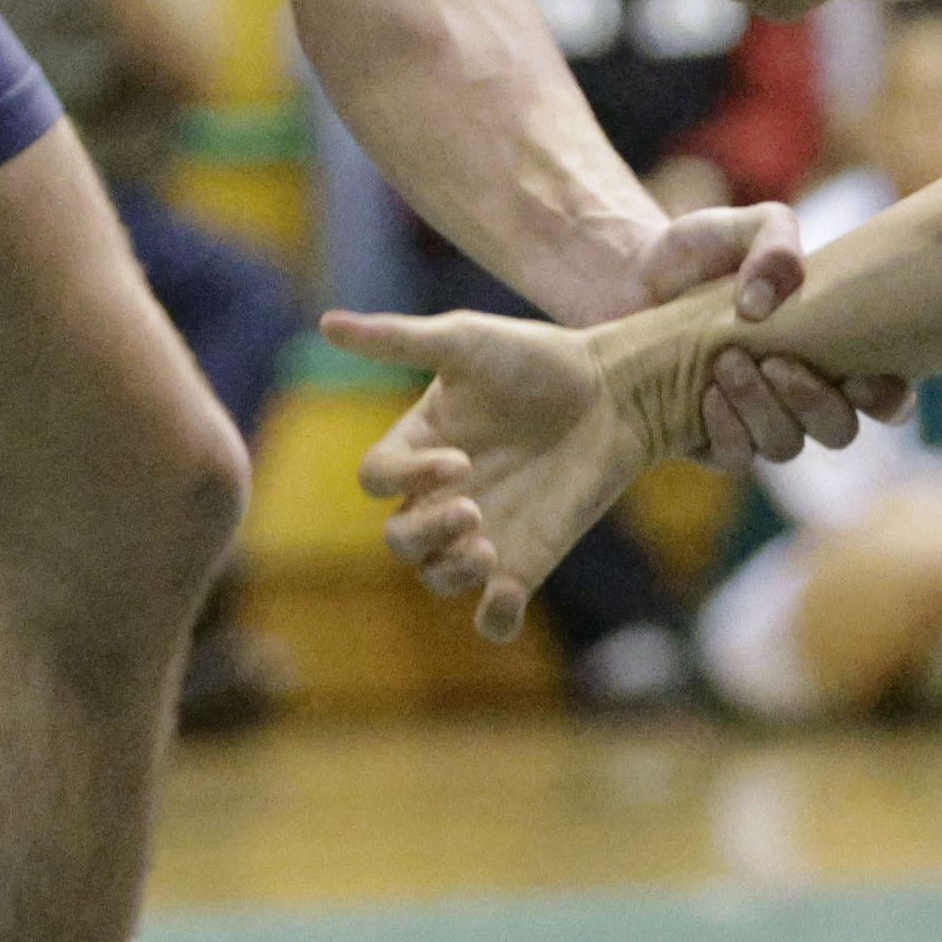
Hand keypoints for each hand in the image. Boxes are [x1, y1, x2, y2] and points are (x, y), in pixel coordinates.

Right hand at [323, 304, 683, 641]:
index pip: (377, 479)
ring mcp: (481, 531)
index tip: (459, 461)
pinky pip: (494, 615)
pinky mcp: (526, 559)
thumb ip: (398, 339)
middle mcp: (439, 495)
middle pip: (398, 539)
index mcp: (418, 447)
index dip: (405, 477)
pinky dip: (495, 619)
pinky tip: (506, 596)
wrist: (616, 390)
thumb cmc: (536, 359)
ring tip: (487, 550)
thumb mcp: (466, 342)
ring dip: (450, 573)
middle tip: (473, 510)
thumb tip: (325, 322)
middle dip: (426, 533)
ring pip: (435, 578)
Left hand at [619, 197, 907, 464]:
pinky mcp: (710, 439)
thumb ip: (775, 243)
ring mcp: (757, 422)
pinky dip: (727, 431)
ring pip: (785, 446)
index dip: (888, 400)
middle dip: (814, 402)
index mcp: (832, 349)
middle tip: (776, 361)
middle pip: (839, 431)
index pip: (886, 396)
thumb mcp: (746, 225)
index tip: (861, 377)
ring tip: (726, 362)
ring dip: (763, 409)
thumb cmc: (701, 250)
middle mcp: (801, 394)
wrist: (626, 274)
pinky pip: (735, 459)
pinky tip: (706, 394)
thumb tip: (765, 305)